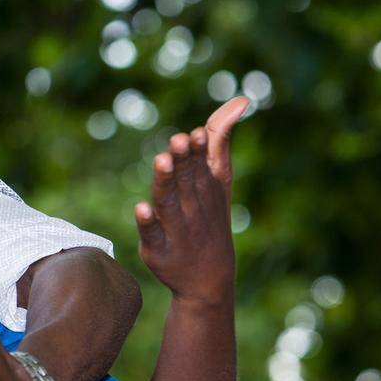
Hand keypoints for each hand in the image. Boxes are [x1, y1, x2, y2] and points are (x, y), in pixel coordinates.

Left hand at [136, 97, 247, 305]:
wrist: (209, 279)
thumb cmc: (211, 220)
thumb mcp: (220, 181)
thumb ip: (220, 141)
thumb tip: (239, 102)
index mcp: (205, 190)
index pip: (201, 167)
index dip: (197, 151)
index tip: (194, 134)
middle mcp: (192, 207)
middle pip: (185, 181)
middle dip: (183, 161)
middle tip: (178, 140)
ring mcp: (176, 229)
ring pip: (169, 203)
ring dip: (165, 183)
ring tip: (161, 161)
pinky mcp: (158, 250)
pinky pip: (152, 235)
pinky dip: (148, 223)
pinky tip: (141, 209)